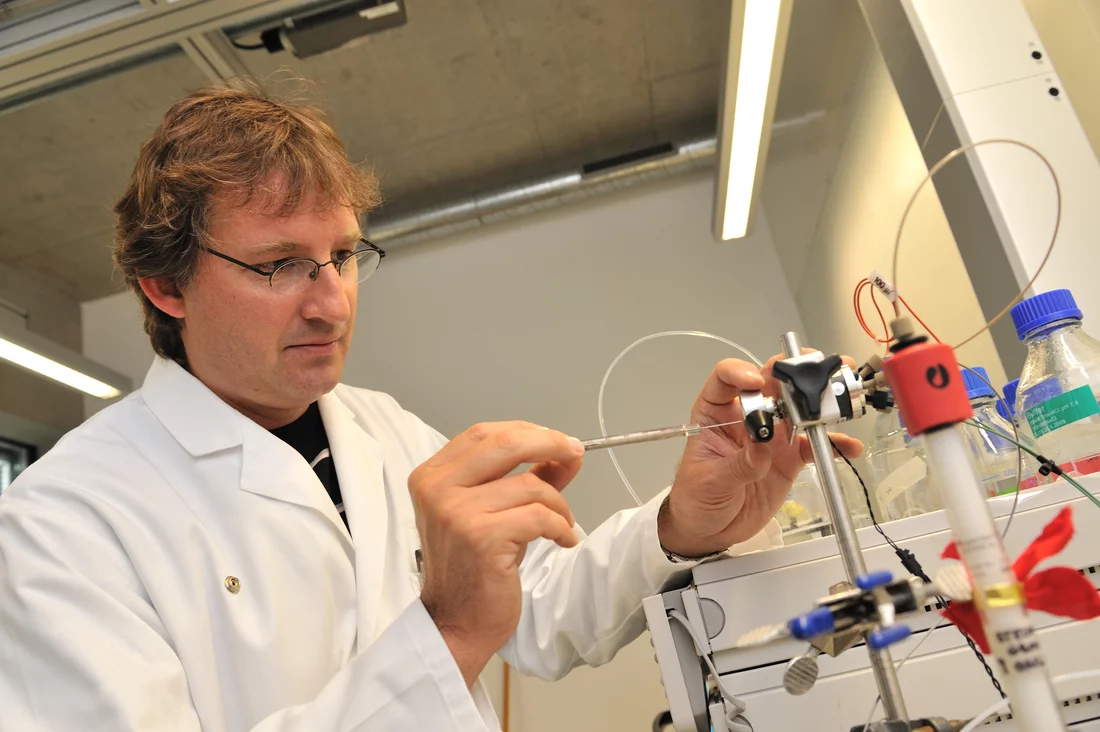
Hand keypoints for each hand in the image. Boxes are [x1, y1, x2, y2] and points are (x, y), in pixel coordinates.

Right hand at [409, 422, 583, 686]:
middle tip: (573, 454)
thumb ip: (526, 478)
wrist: (456, 624)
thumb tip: (568, 452)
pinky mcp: (481, 537)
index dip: (525, 431)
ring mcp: (456, 512)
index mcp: (431, 477)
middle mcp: (437, 489)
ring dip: (558, 503)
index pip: (483, 434)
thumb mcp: (493, 513)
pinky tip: (564, 540)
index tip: (556, 441)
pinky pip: (538, 516)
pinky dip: (561, 526)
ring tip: (562, 524)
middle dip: (548, 444)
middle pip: (505, 443)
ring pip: (529, 485)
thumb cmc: (473, 569)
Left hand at [659, 352, 863, 556]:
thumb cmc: (696, 497)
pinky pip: (813, 444)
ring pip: (798, 408)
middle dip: (795, 371)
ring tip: (842, 399)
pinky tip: (848, 445)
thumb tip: (761, 448)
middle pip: (771, 383)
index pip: (726, 379)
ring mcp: (770, 435)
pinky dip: (832, 443)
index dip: (741, 372)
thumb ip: (738, 464)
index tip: (757, 382)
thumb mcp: (711, 481)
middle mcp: (745, 416)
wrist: (710, 529)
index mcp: (716, 413)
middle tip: (817, 370)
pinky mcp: (788, 457)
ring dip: (821, 401)